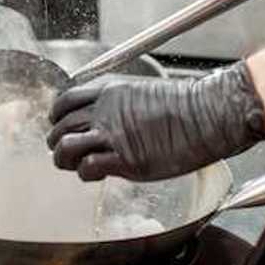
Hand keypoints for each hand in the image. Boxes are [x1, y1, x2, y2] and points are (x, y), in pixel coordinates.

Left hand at [46, 62, 264, 181]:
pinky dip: (86, 174)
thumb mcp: (143, 92)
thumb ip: (119, 105)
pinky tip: (97, 175)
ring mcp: (113, 134)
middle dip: (56, 143)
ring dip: (64, 160)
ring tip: (75, 165)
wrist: (208, 115)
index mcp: (108, 90)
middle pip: (59, 127)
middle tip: (67, 154)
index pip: (63, 101)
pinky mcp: (125, 159)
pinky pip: (87, 168)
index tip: (61, 127)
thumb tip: (110, 120)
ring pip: (64, 147)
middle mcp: (104, 109)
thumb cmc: (186, 106)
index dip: (56, 117)